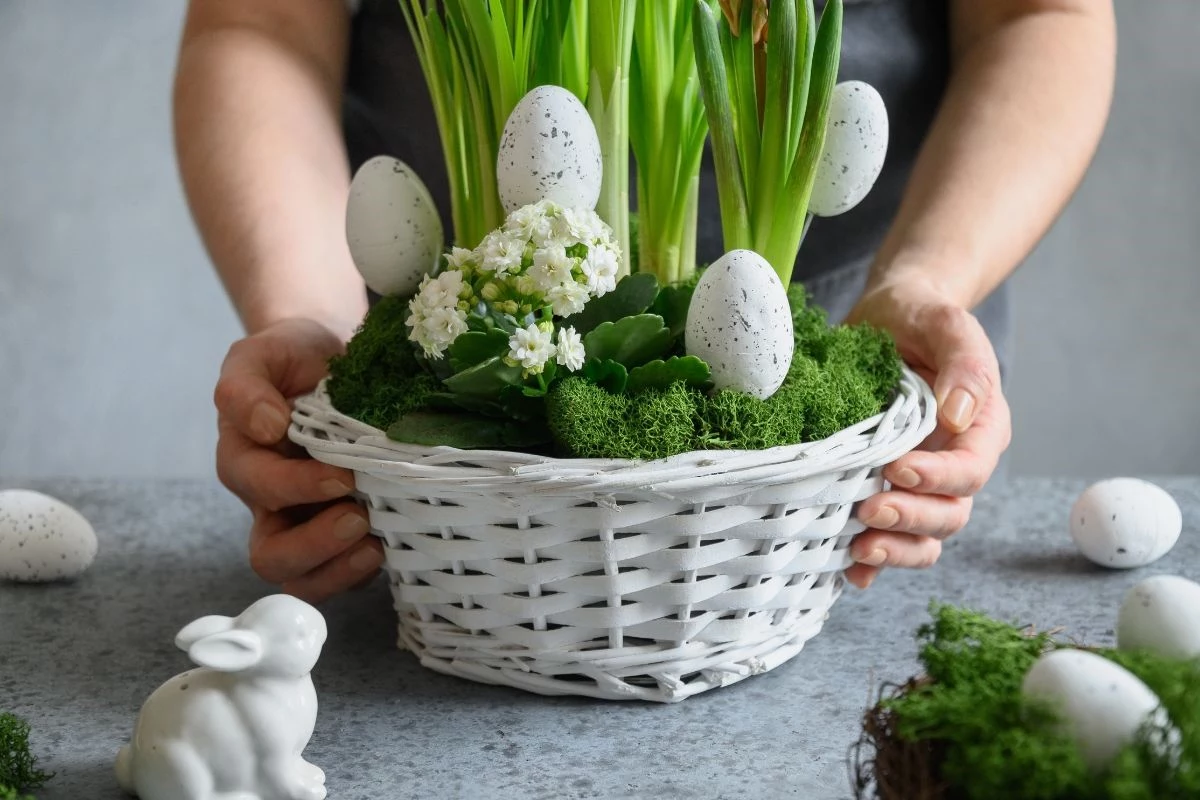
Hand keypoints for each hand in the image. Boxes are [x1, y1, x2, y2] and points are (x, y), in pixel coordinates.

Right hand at [214, 318, 383, 602]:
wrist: (332, 355)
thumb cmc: (293, 358)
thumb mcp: (260, 355)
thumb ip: (245, 386)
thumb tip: (265, 427)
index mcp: (246, 461)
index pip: (260, 489)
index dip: (297, 488)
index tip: (341, 475)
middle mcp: (271, 503)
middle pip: (272, 556)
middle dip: (315, 546)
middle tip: (358, 517)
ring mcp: (307, 523)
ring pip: (305, 579)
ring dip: (340, 570)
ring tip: (376, 543)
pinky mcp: (345, 532)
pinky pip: (345, 573)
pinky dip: (366, 569)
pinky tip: (392, 544)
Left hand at [841, 277, 1011, 588]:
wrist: (886, 317)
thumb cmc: (921, 317)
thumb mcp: (945, 323)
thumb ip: (962, 362)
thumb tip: (958, 413)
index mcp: (978, 430)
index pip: (969, 471)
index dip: (937, 480)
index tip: (898, 469)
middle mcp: (951, 465)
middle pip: (947, 515)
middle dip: (910, 520)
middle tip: (868, 511)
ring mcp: (917, 483)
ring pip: (921, 537)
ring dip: (894, 550)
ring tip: (856, 548)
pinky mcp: (881, 488)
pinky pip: (885, 537)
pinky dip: (870, 561)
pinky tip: (845, 569)